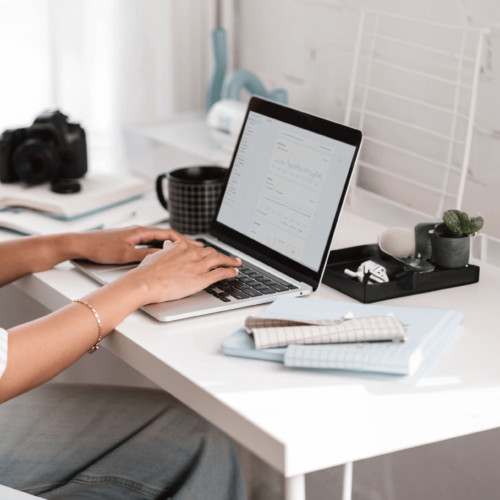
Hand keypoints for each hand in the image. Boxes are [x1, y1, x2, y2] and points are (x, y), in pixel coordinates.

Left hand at [74, 226, 202, 264]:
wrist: (81, 244)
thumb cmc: (100, 248)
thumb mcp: (126, 255)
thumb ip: (146, 255)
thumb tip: (164, 256)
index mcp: (140, 232)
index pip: (168, 233)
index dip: (184, 240)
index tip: (196, 245)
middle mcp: (138, 232)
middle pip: (165, 236)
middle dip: (181, 242)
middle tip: (195, 248)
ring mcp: (133, 237)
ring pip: (158, 241)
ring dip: (171, 246)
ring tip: (183, 252)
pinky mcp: (127, 242)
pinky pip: (149, 244)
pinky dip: (159, 249)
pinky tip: (162, 255)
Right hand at [125, 239, 240, 303]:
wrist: (145, 283)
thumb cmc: (147, 272)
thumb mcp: (155, 255)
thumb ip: (165, 250)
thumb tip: (168, 245)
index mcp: (180, 247)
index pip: (197, 248)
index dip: (205, 251)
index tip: (209, 253)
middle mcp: (191, 254)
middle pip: (211, 252)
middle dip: (221, 255)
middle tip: (228, 257)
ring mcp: (198, 265)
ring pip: (220, 259)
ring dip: (230, 260)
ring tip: (236, 262)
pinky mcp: (202, 278)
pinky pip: (221, 273)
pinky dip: (230, 271)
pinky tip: (234, 272)